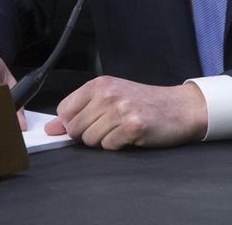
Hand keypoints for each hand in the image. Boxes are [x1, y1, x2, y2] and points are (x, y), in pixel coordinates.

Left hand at [46, 76, 207, 149]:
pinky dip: (118, 145)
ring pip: (89, 140)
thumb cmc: (146, 103)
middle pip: (74, 129)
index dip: (72, 123)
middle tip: (111, 125)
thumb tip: (51, 128)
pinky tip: (131, 134)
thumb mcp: (111, 98)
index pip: (64, 111)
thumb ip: (80, 110)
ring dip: (105, 140)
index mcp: (99, 84)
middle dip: (89, 134)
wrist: (180, 107)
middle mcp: (108, 94)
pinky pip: (108, 147)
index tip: (88, 123)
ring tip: (122, 129)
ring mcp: (120, 110)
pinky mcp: (132, 127)